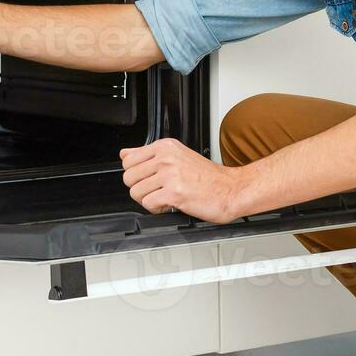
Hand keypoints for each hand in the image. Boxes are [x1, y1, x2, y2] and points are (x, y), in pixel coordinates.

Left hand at [120, 138, 248, 222]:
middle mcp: (166, 158)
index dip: (137, 174)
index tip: (150, 178)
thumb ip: (147, 154)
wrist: (231, 190)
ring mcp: (170, 174)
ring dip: (149, 200)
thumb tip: (124, 153)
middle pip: (129, 177)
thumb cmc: (208, 177)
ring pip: (136, 192)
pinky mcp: (174, 193)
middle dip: (141, 189)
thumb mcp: (177, 156)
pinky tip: (170, 204)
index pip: (128, 160)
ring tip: (166, 197)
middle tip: (158, 190)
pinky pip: (148, 204)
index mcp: (165, 146)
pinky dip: (157, 209)